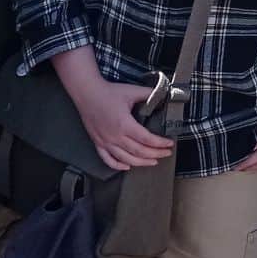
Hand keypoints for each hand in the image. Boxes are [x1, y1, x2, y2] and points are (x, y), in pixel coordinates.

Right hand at [51, 51, 175, 171]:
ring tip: (153, 161)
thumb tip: (162, 95)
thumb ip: (149, 94)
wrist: (87, 93)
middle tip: (166, 153)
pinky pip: (107, 159)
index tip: (169, 144)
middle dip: (155, 154)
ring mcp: (105, 141)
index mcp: (124, 124)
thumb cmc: (108, 92)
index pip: (147, 139)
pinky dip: (117, 165)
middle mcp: (115, 136)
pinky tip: (126, 166)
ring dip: (141, 162)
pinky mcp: (97, 142)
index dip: (160, 144)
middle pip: (139, 151)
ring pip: (125, 158)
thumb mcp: (132, 91)